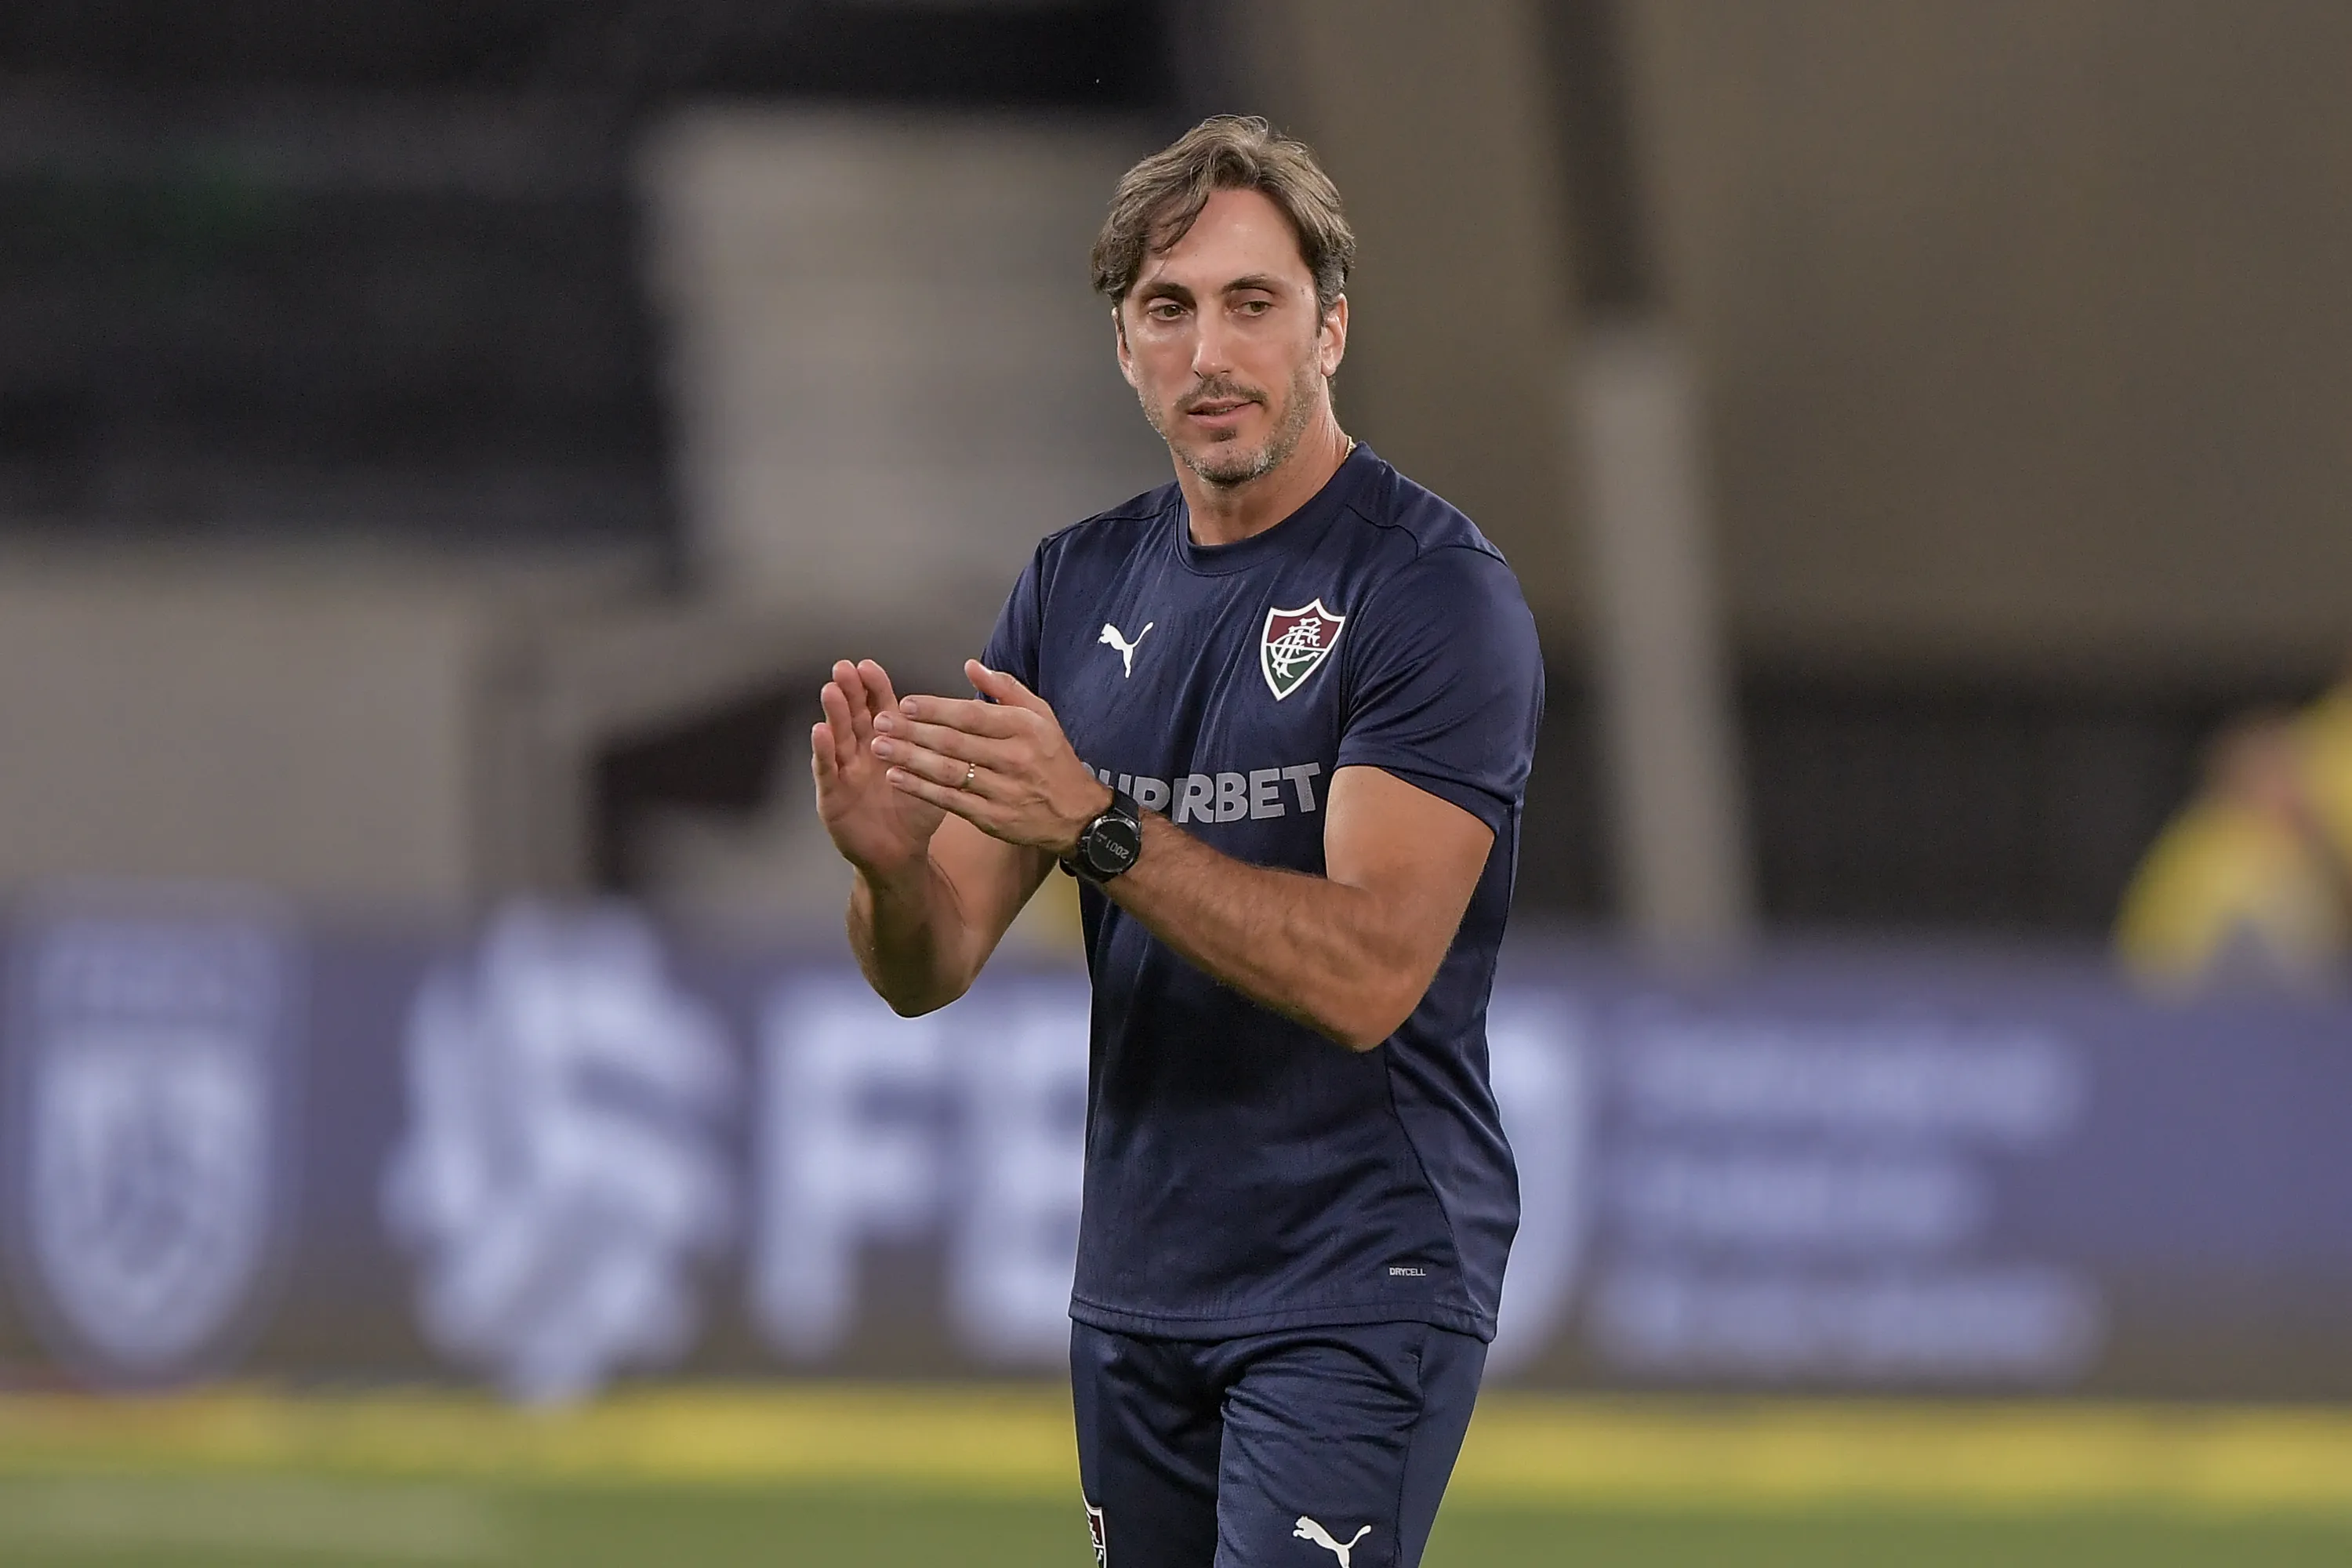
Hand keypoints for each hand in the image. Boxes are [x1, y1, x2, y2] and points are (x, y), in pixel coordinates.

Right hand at [812, 659, 945, 879]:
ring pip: (838, 737)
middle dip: (849, 691)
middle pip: (854, 715)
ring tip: (831, 690)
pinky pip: (827, 770)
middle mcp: (861, 751)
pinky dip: (822, 751)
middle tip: (844, 668)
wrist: (900, 853)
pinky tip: (820, 731)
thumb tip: (970, 711)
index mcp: (886, 741)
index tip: (868, 666)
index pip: (879, 708)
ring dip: (834, 713)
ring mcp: (844, 771)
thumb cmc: (917, 811)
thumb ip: (943, 745)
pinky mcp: (832, 795)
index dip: (873, 687)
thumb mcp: (935, 773)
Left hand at [871, 661, 1112, 855]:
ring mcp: (1004, 790)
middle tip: (880, 723)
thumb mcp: (1041, 715)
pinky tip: (897, 777)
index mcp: (1025, 728)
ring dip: (911, 759)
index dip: (936, 709)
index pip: (972, 715)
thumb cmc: (1053, 759)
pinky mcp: (994, 818)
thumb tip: (970, 665)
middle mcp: (1015, 758)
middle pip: (955, 743)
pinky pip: (951, 801)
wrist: (1076, 814)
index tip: (905, 703)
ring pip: (949, 772)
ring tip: (880, 747)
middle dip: (913, 732)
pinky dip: (921, 790)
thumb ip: (1004, 688)